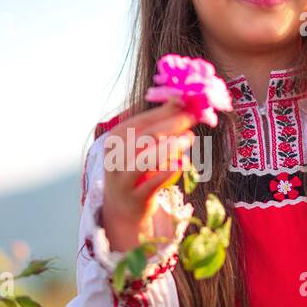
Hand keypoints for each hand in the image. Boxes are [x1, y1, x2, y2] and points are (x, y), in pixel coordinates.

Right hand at [100, 98, 196, 252]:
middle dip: (171, 125)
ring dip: (169, 148)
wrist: (123, 206)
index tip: (186, 104)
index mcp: (114, 140)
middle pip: (144, 137)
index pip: (141, 121)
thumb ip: (158, 124)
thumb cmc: (137, 168)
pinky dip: (167, 173)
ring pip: (145, 160)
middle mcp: (114, 158)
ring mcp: (122, 179)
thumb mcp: (142, 145)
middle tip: (192, 118)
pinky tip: (184, 163)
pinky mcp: (134, 198)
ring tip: (189, 138)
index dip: (164, 112)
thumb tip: (180, 100)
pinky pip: (151, 184)